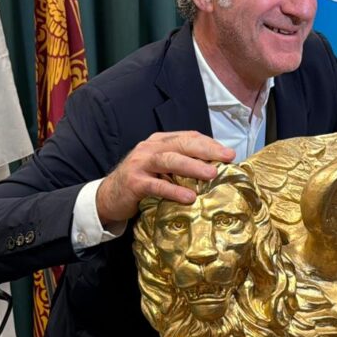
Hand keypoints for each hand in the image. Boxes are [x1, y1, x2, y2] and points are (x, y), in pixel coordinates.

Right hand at [96, 130, 234, 224]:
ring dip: (192, 167)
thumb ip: (181, 165)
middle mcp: (150, 149)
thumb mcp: (161, 169)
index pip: (188, 137)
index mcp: (159, 142)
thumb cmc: (140, 182)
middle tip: (227, 157)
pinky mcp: (134, 183)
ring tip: (211, 174)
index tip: (229, 153)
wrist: (108, 197)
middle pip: (182, 144)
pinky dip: (174, 191)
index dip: (209, 144)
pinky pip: (156, 186)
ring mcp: (140, 164)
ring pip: (169, 160)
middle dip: (207, 150)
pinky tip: (189, 198)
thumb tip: (213, 169)